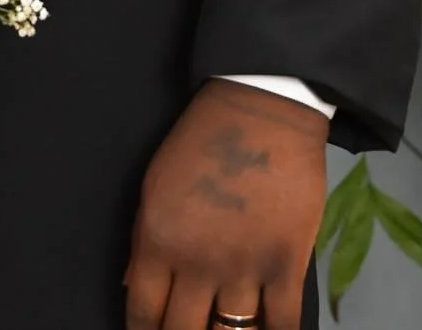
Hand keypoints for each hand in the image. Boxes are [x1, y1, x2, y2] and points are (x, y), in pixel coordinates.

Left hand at [124, 78, 328, 329]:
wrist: (261, 113)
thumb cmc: (200, 142)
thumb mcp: (155, 183)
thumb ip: (143, 240)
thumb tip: (134, 287)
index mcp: (158, 239)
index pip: (143, 311)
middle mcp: (197, 262)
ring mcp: (245, 268)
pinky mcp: (287, 267)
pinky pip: (283, 326)